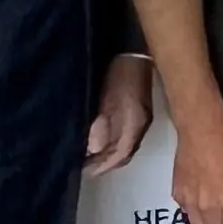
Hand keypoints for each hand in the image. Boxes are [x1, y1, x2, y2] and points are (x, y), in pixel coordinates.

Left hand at [84, 54, 154, 177]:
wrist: (135, 52)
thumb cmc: (119, 74)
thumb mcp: (107, 100)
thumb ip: (101, 125)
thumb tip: (92, 149)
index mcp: (134, 126)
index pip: (118, 156)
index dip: (101, 166)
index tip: (83, 171)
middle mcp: (139, 127)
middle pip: (122, 154)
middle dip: (104, 164)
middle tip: (84, 167)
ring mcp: (139, 120)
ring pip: (123, 146)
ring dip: (107, 155)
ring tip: (89, 158)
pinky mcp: (135, 112)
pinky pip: (124, 135)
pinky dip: (111, 143)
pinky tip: (99, 141)